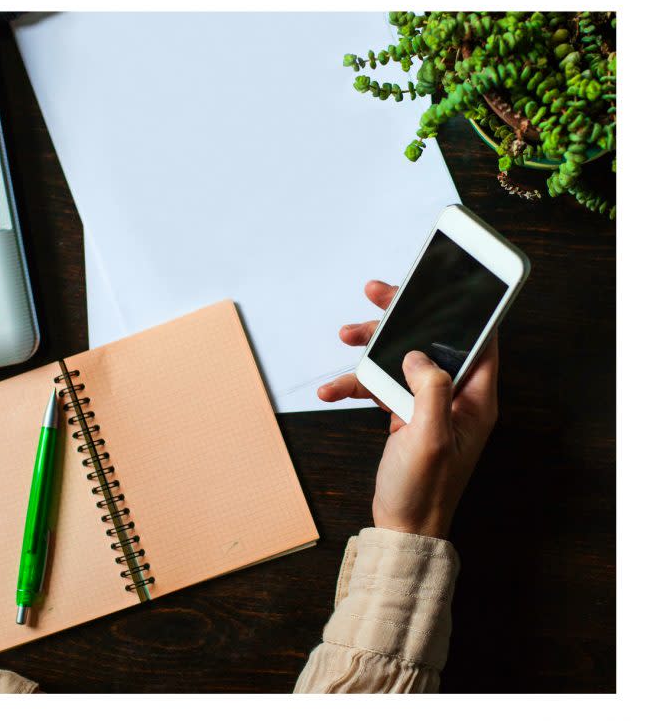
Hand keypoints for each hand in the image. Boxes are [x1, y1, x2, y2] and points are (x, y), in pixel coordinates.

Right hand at [317, 280, 498, 538]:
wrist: (403, 525)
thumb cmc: (424, 491)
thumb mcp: (430, 439)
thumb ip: (431, 390)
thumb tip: (420, 355)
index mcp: (474, 400)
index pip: (480, 341)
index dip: (462, 311)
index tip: (438, 288)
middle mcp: (455, 397)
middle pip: (432, 341)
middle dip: (403, 318)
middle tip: (378, 295)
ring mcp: (428, 405)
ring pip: (402, 359)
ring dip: (373, 347)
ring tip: (347, 335)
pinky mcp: (405, 413)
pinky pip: (381, 386)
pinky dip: (357, 383)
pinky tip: (333, 388)